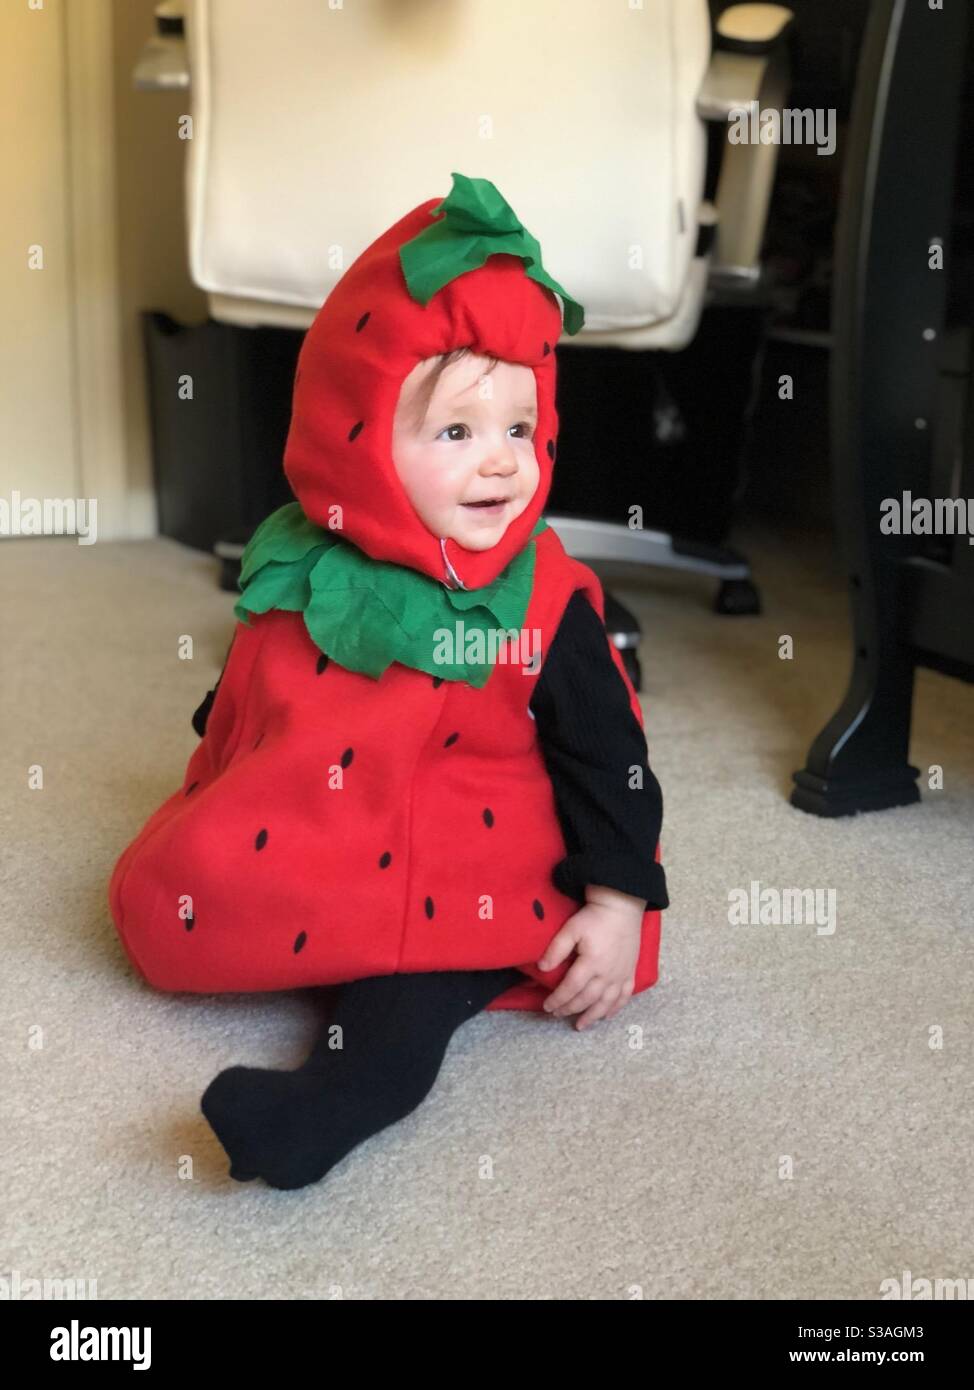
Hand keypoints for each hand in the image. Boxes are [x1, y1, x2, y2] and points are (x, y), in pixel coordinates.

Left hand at [538, 885, 644, 1030]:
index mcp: (591, 963)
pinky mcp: (630, 972)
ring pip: (606, 1003)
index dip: (558, 1000)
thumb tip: (542, 968)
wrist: (621, 906)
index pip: (571, 988)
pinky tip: (607, 1016)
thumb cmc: (594, 917)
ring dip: (592, 1016)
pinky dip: (615, 1008)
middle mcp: (607, 973)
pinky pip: (624, 996)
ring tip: (580, 1025)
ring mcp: (621, 975)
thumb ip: (556, 949)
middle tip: (557, 1014)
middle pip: (587, 998)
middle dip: (570, 1009)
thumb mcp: (571, 929)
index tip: (547, 1006)